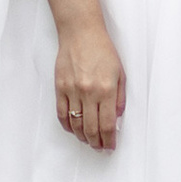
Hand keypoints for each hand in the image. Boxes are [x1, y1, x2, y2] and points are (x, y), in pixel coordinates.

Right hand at [55, 17, 125, 152]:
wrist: (80, 33)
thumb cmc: (102, 50)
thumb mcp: (120, 73)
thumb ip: (119, 98)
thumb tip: (116, 118)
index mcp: (106, 90)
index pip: (107, 124)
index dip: (109, 140)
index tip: (110, 147)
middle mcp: (88, 93)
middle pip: (91, 129)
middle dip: (96, 143)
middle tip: (100, 148)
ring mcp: (72, 91)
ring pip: (75, 125)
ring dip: (82, 137)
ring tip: (88, 141)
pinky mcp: (60, 88)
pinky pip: (62, 114)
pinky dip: (68, 126)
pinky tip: (74, 129)